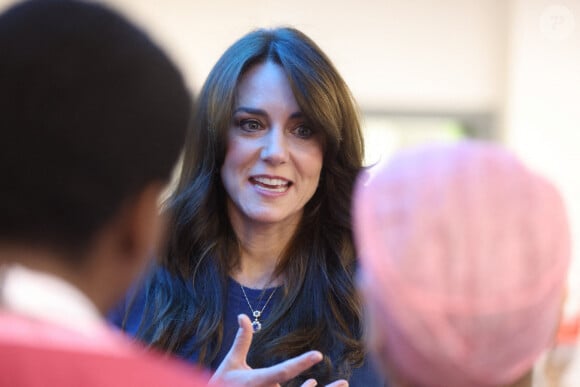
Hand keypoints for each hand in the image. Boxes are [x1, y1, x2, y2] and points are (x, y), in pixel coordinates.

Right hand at [208, 314, 347, 386]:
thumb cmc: (221, 384)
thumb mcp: (230, 362)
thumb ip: (241, 340)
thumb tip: (243, 315)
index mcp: (256, 383)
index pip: (282, 372)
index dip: (300, 363)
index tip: (317, 355)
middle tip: (345, 382)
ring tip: (343, 384)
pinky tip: (313, 385)